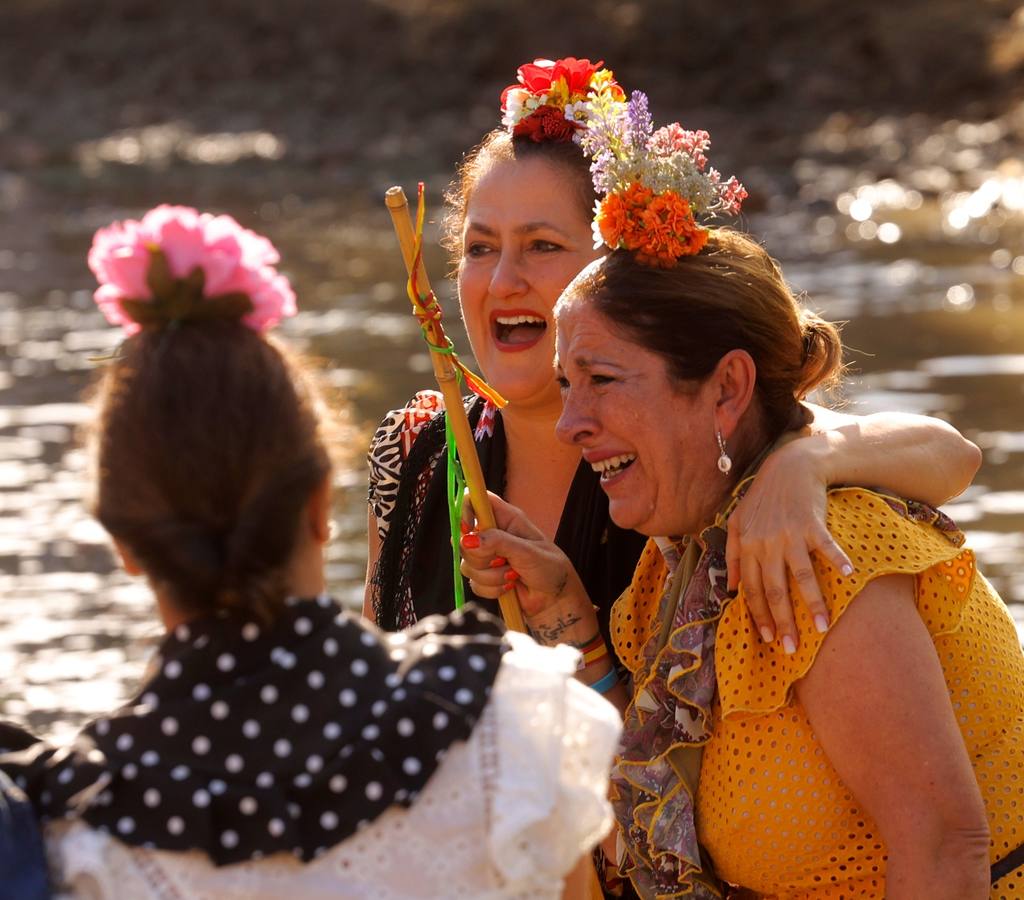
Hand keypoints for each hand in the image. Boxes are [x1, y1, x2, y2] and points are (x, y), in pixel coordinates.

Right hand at [459, 490, 585, 620]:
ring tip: (513, 576)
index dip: (465, 510)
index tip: (467, 529)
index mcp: (505, 518)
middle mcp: (493, 534)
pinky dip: (491, 589)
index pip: (475, 500)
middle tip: (504, 561)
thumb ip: (498, 542)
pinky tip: (509, 587)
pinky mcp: (485, 577)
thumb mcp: (527, 551)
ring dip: (490, 576)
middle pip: (464, 538)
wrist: (555, 598)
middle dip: (481, 556)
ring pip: (467, 564)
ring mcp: (487, 556)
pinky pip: (473, 583)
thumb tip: (468, 540)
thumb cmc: (550, 567)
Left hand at [726, 436, 853, 650]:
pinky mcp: (811, 524)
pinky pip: (825, 547)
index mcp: (747, 546)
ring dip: (813, 604)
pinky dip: (837, 559)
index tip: (768, 638)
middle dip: (783, 622)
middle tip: (792, 649)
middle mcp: (765, 544)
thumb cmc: (762, 497)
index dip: (759, 615)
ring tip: (822, 627)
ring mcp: (789, 534)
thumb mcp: (737, 522)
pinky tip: (849, 575)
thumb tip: (729, 588)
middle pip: (775, 591)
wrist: (788, 467)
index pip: (752, 590)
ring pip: (800, 576)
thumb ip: (731, 554)